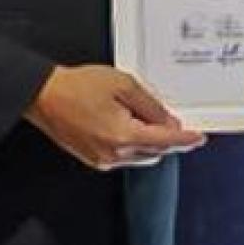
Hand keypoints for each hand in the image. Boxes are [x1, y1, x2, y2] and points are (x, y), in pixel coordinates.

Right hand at [24, 65, 205, 169]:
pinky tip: (127, 125)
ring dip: (150, 141)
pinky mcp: (94, 159)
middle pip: (155, 151)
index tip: (198, 138)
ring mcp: (102, 160)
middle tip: (171, 120)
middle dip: (168, 138)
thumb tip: (168, 121)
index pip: (166, 140)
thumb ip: (150, 105)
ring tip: (143, 117)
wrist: (44, 96)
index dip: (186, 139)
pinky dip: (133, 144)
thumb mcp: (122, 85)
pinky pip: (124, 157)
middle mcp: (114, 154)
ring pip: (140, 156)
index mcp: (123, 136)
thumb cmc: (76, 87)